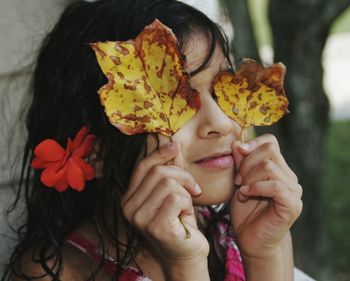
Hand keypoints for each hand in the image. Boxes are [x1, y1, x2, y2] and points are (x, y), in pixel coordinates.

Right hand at [121, 140, 209, 277]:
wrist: (186, 254)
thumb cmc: (180, 223)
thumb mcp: (175, 191)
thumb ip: (172, 169)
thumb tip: (172, 143)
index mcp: (130, 197)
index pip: (142, 166)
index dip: (160, 152)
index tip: (175, 145)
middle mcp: (128, 207)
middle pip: (158, 171)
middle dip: (182, 175)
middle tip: (194, 188)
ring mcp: (139, 217)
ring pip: (168, 183)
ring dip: (186, 192)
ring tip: (187, 205)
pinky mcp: (154, 226)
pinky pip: (176, 198)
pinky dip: (188, 202)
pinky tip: (185, 215)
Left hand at [230, 134, 302, 259]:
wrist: (251, 240)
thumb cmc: (245, 212)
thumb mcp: (238, 182)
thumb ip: (240, 163)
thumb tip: (237, 143)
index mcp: (278, 169)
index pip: (270, 142)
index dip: (252, 144)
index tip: (237, 154)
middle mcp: (289, 177)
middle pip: (269, 151)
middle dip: (246, 163)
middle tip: (238, 180)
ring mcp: (293, 190)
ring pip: (270, 167)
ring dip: (249, 177)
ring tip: (241, 190)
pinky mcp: (292, 204)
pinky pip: (275, 185)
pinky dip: (256, 187)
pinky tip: (245, 194)